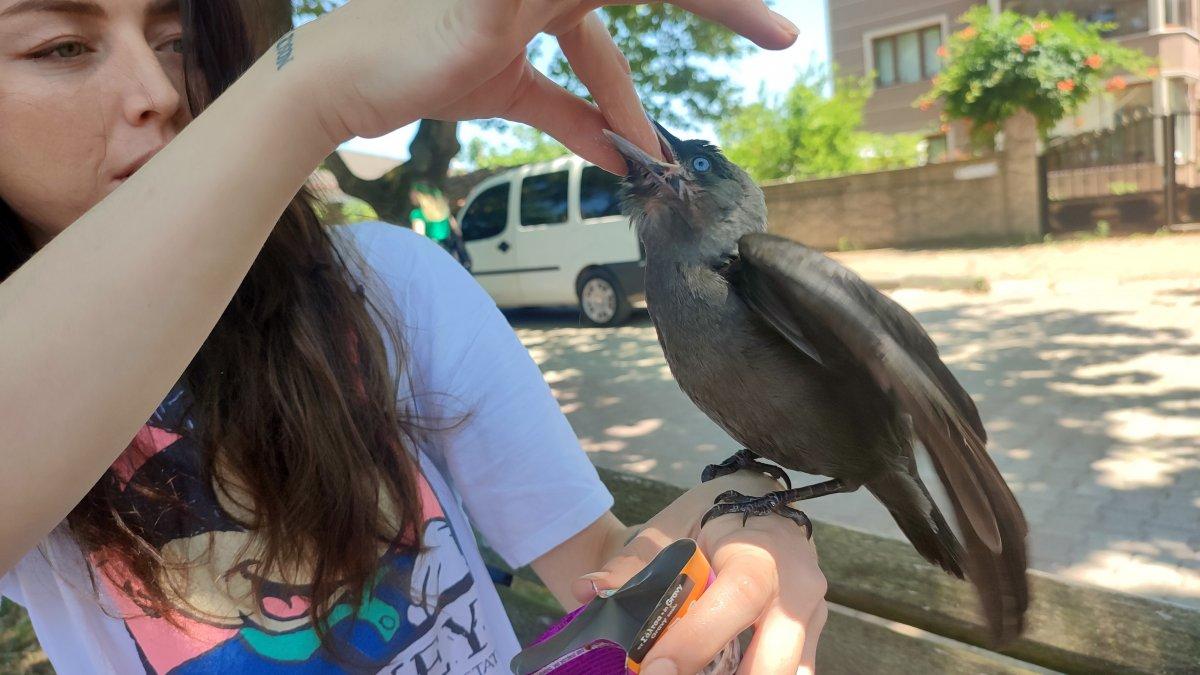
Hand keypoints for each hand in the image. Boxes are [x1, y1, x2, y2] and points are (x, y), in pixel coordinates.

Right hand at [283, 0, 797, 172]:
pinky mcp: (499, 2)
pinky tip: (642, 113)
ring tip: (771, 26)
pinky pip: (582, 14)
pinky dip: (615, 73)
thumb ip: (572, 115)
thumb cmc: (422, 69)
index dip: (704, 9)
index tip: (757, 32)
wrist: (344, 79)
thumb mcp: (514, 94)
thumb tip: (623, 152)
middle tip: (784, 30)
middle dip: (722, 0)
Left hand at [571, 472, 826, 674]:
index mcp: (763, 549)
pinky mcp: (809, 642)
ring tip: (687, 674)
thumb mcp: (670, 529)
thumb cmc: (709, 517)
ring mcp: (811, 619)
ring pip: (789, 674)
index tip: (651, 668)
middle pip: (775, 656)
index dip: (697, 638)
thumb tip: (588, 590)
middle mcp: (798, 587)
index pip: (738, 596)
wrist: (756, 503)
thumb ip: (631, 563)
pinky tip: (714, 674)